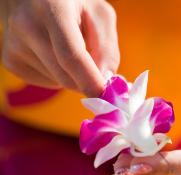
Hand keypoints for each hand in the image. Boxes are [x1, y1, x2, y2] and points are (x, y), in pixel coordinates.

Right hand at [0, 0, 118, 96]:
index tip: (106, 98)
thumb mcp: (100, 16)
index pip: (71, 56)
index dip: (89, 81)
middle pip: (65, 76)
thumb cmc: (74, 5)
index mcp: (53, 9)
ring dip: (74, 76)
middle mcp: (27, 26)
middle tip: (99, 75)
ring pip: (58, 83)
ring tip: (69, 48)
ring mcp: (13, 45)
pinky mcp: (10, 61)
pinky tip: (55, 54)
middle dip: (87, 83)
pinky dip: (60, 76)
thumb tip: (105, 81)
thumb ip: (107, 48)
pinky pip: (47, 83)